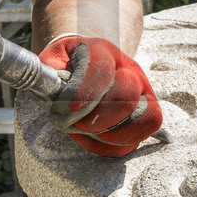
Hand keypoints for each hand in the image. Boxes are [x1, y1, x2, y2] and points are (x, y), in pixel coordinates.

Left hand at [38, 36, 160, 156]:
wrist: (84, 65)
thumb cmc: (66, 66)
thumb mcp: (52, 60)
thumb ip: (49, 72)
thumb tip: (56, 91)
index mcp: (102, 50)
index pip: (101, 69)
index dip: (83, 93)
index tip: (64, 109)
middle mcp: (130, 69)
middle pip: (127, 95)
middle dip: (96, 117)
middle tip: (74, 122)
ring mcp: (143, 92)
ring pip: (145, 117)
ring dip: (109, 133)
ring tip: (85, 131)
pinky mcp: (147, 116)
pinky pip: (137, 139)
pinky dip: (111, 146)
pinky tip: (92, 138)